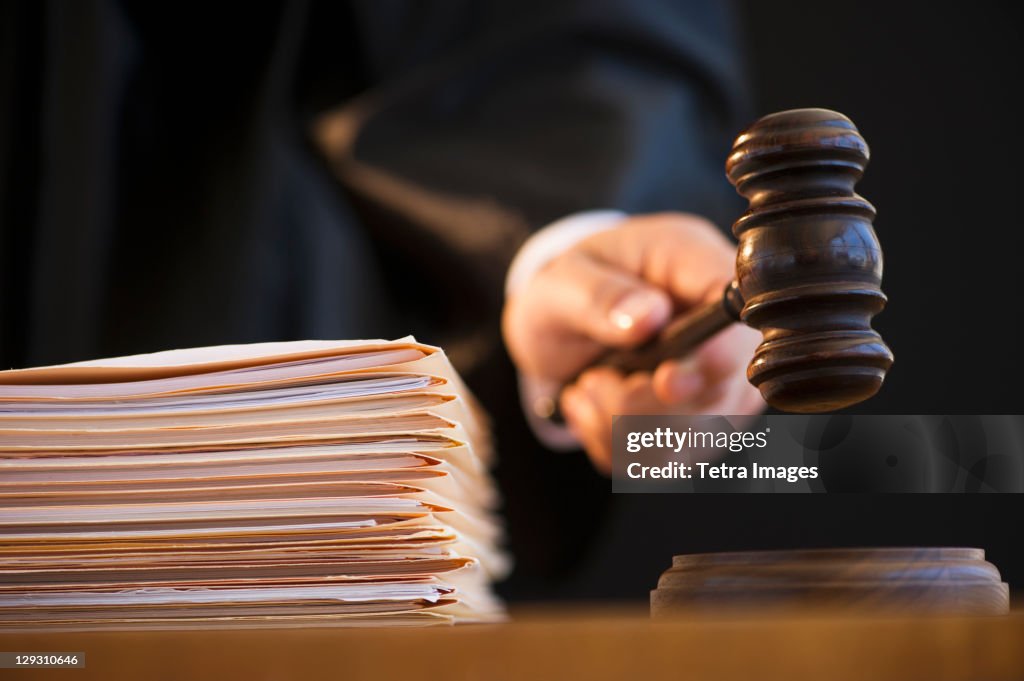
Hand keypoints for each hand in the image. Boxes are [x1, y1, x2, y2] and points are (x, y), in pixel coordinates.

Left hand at [502, 213, 764, 472]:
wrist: (559, 326)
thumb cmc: (570, 289)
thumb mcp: (564, 280)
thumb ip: (599, 296)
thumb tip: (647, 316)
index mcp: (697, 266)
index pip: (740, 314)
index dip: (716, 357)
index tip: (667, 379)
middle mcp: (725, 328)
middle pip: (722, 390)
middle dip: (643, 402)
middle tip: (593, 380)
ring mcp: (721, 382)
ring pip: (697, 437)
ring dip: (624, 428)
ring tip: (589, 389)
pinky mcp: (702, 425)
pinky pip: (669, 461)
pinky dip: (619, 448)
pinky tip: (596, 413)